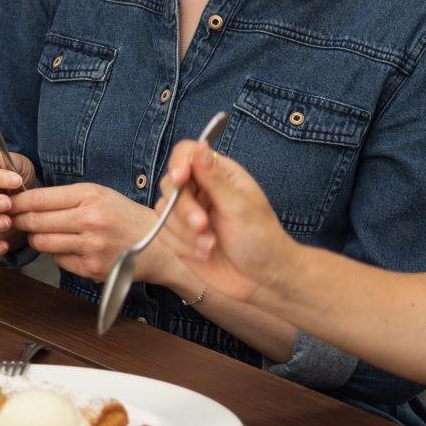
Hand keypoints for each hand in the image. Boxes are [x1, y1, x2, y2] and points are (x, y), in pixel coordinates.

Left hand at [6, 179, 160, 281]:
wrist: (159, 244)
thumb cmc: (125, 216)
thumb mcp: (100, 194)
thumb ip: (66, 197)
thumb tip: (28, 200)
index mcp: (90, 195)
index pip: (39, 198)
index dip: (18, 202)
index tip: (8, 204)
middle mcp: (90, 220)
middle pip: (35, 222)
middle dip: (19, 221)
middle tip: (13, 220)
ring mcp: (91, 246)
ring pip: (43, 243)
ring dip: (37, 239)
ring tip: (43, 233)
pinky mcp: (92, 268)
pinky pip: (59, 260)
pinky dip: (58, 254)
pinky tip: (70, 248)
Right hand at [164, 140, 293, 305]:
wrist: (263, 280)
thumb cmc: (262, 240)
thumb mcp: (240, 207)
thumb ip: (214, 178)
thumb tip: (200, 145)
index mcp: (220, 175)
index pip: (186, 153)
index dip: (178, 163)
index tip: (180, 180)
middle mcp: (201, 190)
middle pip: (170, 183)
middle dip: (183, 207)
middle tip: (202, 225)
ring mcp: (188, 214)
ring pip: (163, 210)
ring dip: (184, 231)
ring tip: (210, 245)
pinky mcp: (179, 236)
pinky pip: (162, 233)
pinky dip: (181, 245)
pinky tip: (204, 253)